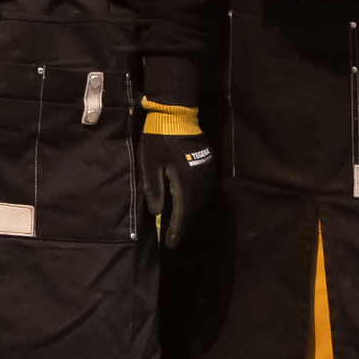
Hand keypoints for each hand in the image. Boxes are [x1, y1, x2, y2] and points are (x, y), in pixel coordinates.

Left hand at [137, 128, 217, 247]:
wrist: (176, 114)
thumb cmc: (159, 138)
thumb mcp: (151, 164)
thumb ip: (155, 189)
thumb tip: (157, 213)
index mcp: (186, 181)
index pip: (183, 213)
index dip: (176, 230)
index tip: (170, 244)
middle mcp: (201, 180)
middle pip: (193, 208)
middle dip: (182, 224)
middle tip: (173, 237)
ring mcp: (207, 172)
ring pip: (199, 200)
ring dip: (189, 212)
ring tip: (178, 224)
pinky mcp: (208, 165)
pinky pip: (201, 190)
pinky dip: (193, 200)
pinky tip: (185, 203)